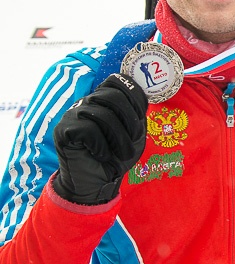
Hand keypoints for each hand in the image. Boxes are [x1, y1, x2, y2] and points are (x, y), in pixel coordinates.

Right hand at [52, 74, 147, 204]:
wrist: (98, 182)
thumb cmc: (117, 156)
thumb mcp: (134, 131)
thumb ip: (136, 111)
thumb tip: (141, 91)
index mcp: (104, 99)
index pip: (118, 81)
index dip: (135, 97)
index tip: (140, 119)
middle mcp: (87, 102)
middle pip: (112, 96)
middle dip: (130, 119)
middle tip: (134, 139)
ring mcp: (73, 115)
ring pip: (102, 115)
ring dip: (119, 138)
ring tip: (122, 153)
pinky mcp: (63, 130)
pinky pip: (87, 130)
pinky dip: (101, 146)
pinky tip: (101, 155)